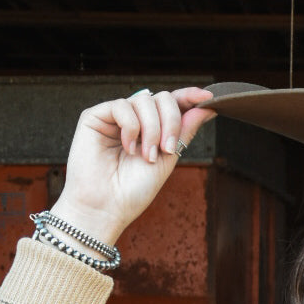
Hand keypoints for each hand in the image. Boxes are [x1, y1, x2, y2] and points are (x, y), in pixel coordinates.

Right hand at [48, 85, 216, 246]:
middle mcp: (134, 119)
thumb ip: (184, 132)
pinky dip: (131, 127)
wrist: (107, 208)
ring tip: (146, 156)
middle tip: (166, 149)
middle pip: (162, 98)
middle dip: (171, 121)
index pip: (172, 103)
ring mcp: (115, 116)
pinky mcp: (95, 116)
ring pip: (144, 99)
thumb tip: (206, 108)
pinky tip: (128, 148)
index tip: (208, 97)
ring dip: (152, 129)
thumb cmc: (133, 191)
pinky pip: (122, 106)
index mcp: (152, 129)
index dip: (189, 96)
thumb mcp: (167, 160)